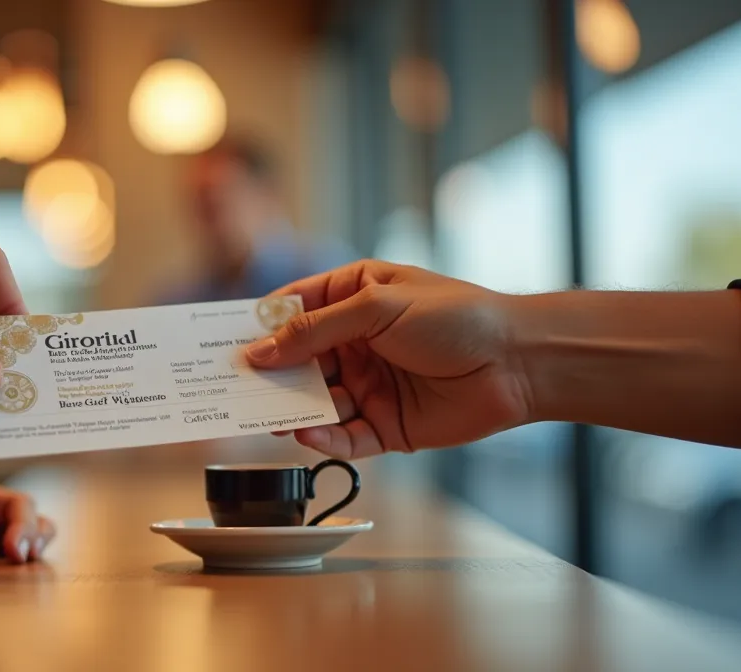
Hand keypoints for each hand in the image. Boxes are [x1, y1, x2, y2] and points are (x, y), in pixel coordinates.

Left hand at [0, 476, 55, 581]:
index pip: (17, 503)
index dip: (24, 528)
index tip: (16, 555)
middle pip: (32, 517)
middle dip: (34, 539)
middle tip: (22, 564)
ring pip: (33, 538)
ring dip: (34, 553)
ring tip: (23, 574)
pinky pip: (18, 561)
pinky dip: (24, 570)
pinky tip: (13, 582)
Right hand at [244, 261, 532, 458]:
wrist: (519, 363)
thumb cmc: (457, 317)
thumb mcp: (378, 307)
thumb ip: (315, 330)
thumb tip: (260, 350)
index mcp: (353, 298)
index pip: (292, 310)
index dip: (258, 326)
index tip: (220, 342)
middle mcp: (355, 343)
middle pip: (296, 361)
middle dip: (267, 375)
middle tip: (230, 388)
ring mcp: (368, 385)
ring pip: (314, 403)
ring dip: (290, 410)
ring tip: (264, 417)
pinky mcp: (384, 426)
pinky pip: (342, 437)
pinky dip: (321, 438)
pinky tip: (305, 434)